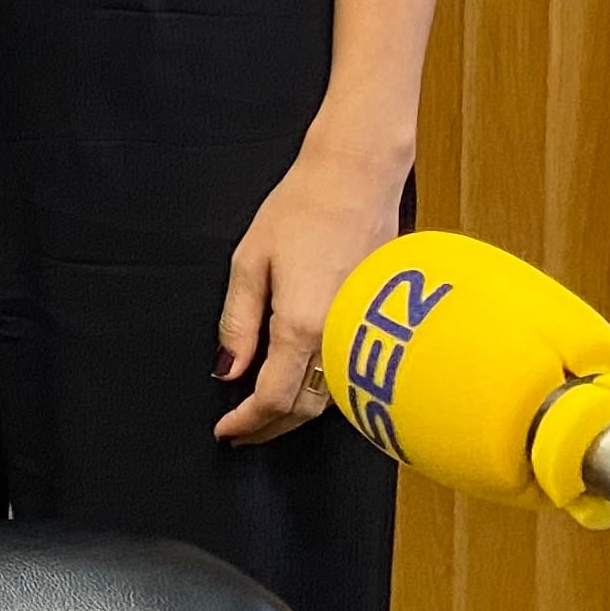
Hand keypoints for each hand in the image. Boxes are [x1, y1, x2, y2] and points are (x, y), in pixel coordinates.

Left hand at [213, 139, 409, 444]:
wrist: (357, 178)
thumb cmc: (302, 209)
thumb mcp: (249, 261)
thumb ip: (237, 321)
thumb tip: (228, 370)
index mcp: (301, 326)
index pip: (273, 398)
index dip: (248, 422)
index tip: (227, 431)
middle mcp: (340, 339)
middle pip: (305, 409)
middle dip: (270, 427)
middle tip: (242, 432)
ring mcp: (367, 333)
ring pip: (332, 398)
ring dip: (298, 414)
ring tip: (265, 414)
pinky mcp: (382, 322)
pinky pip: (351, 373)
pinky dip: (324, 391)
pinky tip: (303, 384)